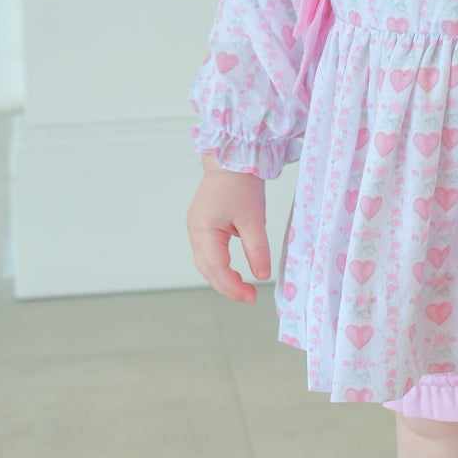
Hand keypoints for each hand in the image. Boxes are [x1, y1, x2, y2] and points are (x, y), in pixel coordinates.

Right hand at [187, 161, 270, 303]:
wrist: (232, 160)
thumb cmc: (241, 185)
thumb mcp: (253, 219)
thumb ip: (257, 249)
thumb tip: (262, 276)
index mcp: (203, 230)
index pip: (216, 268)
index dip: (232, 287)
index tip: (251, 297)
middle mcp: (195, 232)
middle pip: (207, 270)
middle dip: (227, 287)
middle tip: (250, 297)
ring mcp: (197, 229)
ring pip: (206, 264)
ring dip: (223, 279)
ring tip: (244, 289)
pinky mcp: (203, 226)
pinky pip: (208, 254)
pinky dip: (220, 267)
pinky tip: (236, 273)